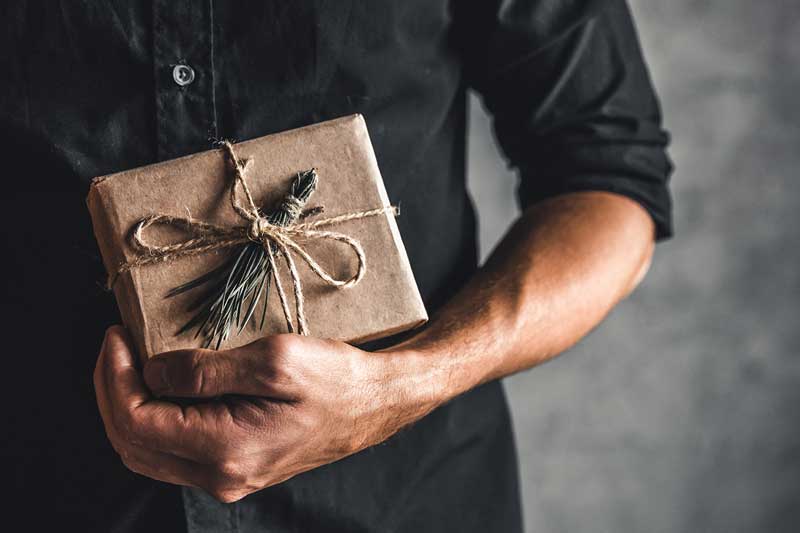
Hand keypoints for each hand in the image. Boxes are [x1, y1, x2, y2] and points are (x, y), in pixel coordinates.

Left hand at [93, 326, 439, 501]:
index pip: (137, 421)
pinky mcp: (237, 469)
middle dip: (111, 391)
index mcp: (225, 448)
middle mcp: (220, 475)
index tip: (117, 334)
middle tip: (115, 345)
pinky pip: (173, 454)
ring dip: (127, 408)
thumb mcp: (274, 360)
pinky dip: (154, 421)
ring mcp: (228, 478)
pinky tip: (162, 389)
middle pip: (132, 444)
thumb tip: (153, 372)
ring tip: (129, 364)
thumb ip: (206, 371)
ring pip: (148, 454)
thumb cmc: (336, 378)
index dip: (114, 377)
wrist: (375, 404)